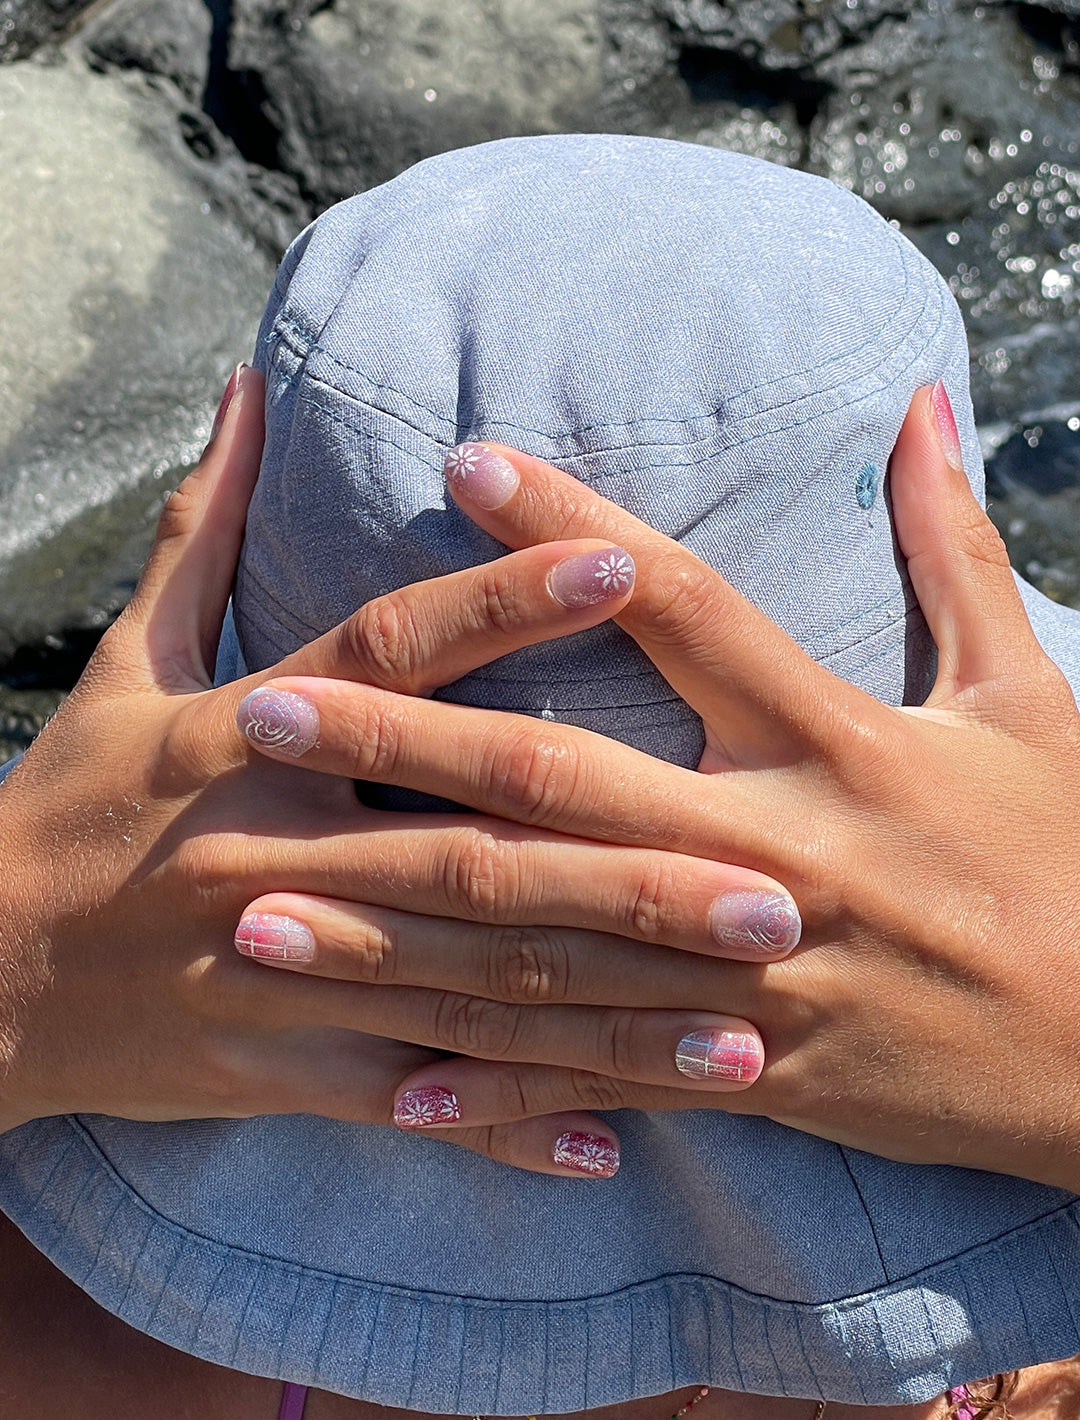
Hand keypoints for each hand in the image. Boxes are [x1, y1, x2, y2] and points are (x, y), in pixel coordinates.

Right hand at [0, 366, 785, 1178]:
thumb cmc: (68, 806)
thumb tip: (242, 387)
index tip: (627, 562)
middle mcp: (278, 854)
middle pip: (475, 854)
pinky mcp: (283, 1071)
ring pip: (473, 999)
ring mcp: (286, 976)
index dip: (506, 602)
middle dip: (631, 873)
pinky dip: (510, 1128)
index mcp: (245, 738)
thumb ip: (199, 528)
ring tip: (750, 1021)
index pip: (395, 656)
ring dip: (616, 1014)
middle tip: (781, 886)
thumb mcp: (123, 664)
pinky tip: (618, 1145)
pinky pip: (416, 1103)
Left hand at [244, 385, 1079, 1191]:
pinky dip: (498, 1083)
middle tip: (261, 706)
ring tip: (257, 907)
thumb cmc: (1071, 857)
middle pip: (557, 783)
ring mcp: (750, 974)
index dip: (571, 526)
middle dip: (400, 742)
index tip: (460, 463)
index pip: (685, 605)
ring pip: (543, 948)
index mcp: (839, 741)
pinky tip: (385, 1080)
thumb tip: (922, 405)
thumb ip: (954, 550)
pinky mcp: (753, 1074)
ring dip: (395, 930)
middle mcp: (776, 851)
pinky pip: (603, 1076)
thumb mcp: (1026, 696)